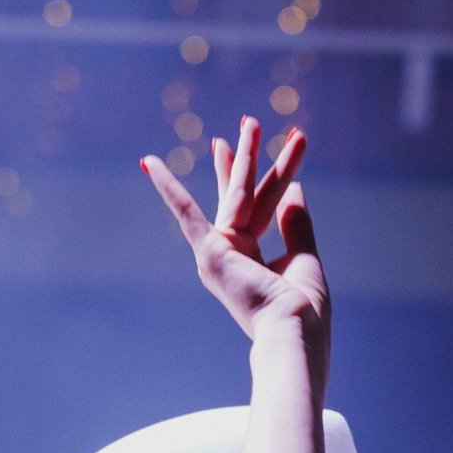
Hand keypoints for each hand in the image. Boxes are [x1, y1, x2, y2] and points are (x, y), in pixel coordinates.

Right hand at [142, 120, 328, 371]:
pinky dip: (167, 186)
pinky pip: (185, 212)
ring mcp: (218, 255)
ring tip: (251, 118)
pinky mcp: (209, 252)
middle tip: (249, 121)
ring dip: (245, 155)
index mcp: (253, 262)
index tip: (264, 156)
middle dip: (247, 158)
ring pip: (236, 193)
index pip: (257, 211)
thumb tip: (295, 186)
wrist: (292, 334)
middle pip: (244, 195)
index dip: (263, 179)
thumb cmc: (303, 310)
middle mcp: (231, 257)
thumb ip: (295, 223)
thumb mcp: (304, 258)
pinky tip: (148, 161)